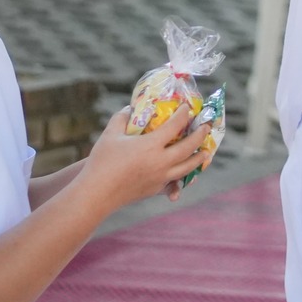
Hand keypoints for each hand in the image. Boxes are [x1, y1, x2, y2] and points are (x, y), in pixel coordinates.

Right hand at [79, 108, 213, 210]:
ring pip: (187, 168)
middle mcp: (161, 162)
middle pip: (188, 147)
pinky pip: (175, 182)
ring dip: (199, 158)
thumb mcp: (111, 134)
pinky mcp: (155, 190)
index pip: (175, 126)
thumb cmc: (102, 161)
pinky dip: (184, 177)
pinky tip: (187, 175)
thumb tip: (130, 109)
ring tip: (205, 153)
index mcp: (152, 145)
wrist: (96, 193)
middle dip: (200, 135)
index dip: (183, 114)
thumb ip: (122, 118)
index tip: (188, 108)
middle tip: (206, 127)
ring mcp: (160, 178)